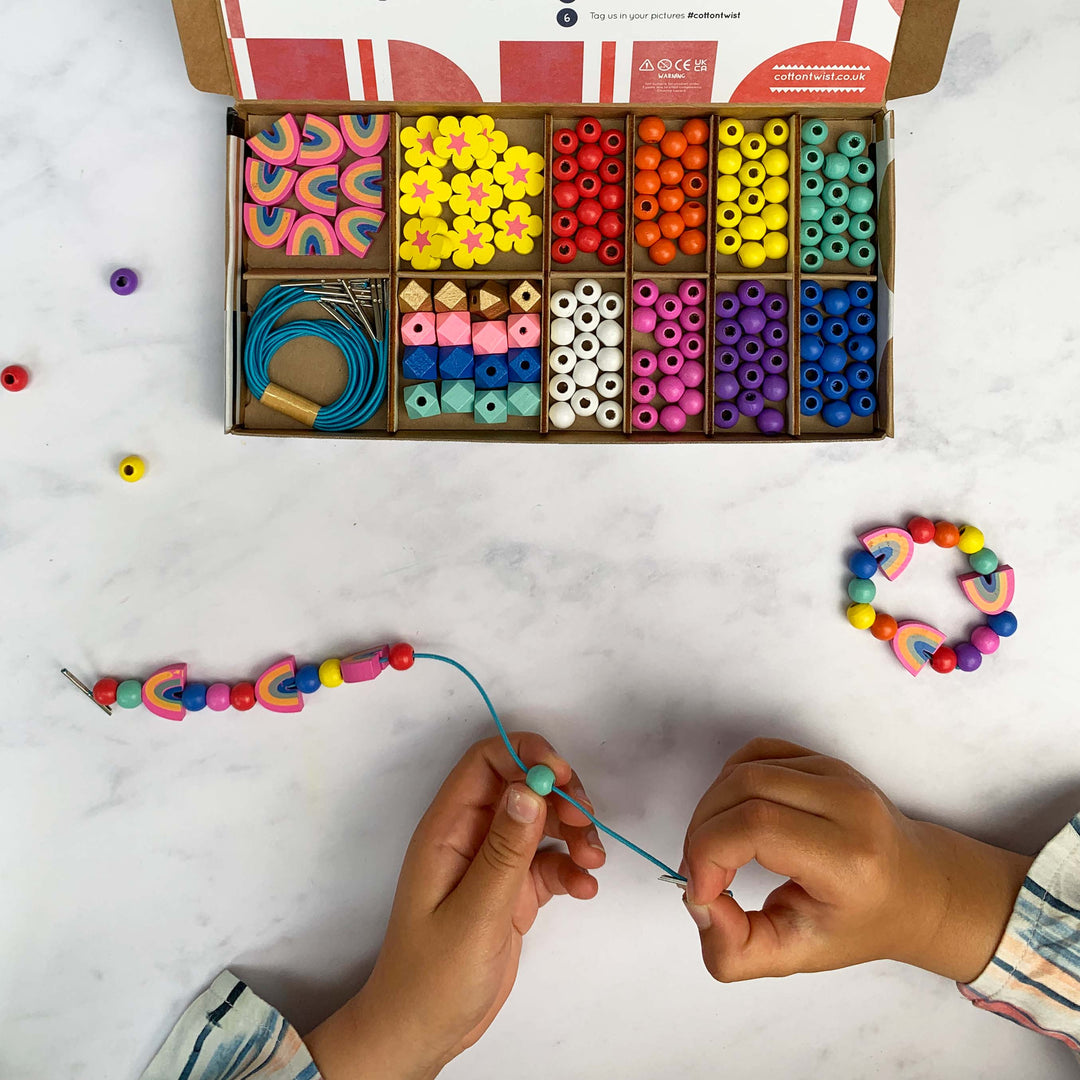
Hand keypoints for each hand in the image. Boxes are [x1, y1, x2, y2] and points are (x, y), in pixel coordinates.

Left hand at [305, 732, 604, 1078]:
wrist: (423, 1033)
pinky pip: (549, 862)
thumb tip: (530, 788)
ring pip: (542, 823)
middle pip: (523, 786)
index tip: (565, 777)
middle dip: (561, 796)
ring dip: (575, 834)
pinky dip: (572, 869)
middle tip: (588, 823)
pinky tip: (585, 890)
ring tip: (595, 862)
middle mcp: (471, 836)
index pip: (486, 762)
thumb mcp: (474, 912)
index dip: (527, 755)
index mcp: (448, 828)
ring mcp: (493, 864)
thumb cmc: (432, 976)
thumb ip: (505, 851)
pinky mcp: (512, 892)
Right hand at [682, 738, 1030, 984]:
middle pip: (743, 790)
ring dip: (710, 810)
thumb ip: (734, 951)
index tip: (700, 890)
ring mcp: (838, 774)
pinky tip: (734, 819)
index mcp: (850, 859)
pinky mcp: (824, 760)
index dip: (709, 853)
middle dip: (702, 833)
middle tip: (701, 874)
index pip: (757, 827)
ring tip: (715, 851)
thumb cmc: (861, 924)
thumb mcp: (798, 957)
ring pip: (743, 769)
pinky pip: (755, 755)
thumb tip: (697, 903)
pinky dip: (728, 784)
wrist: (918, 890)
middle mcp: (849, 805)